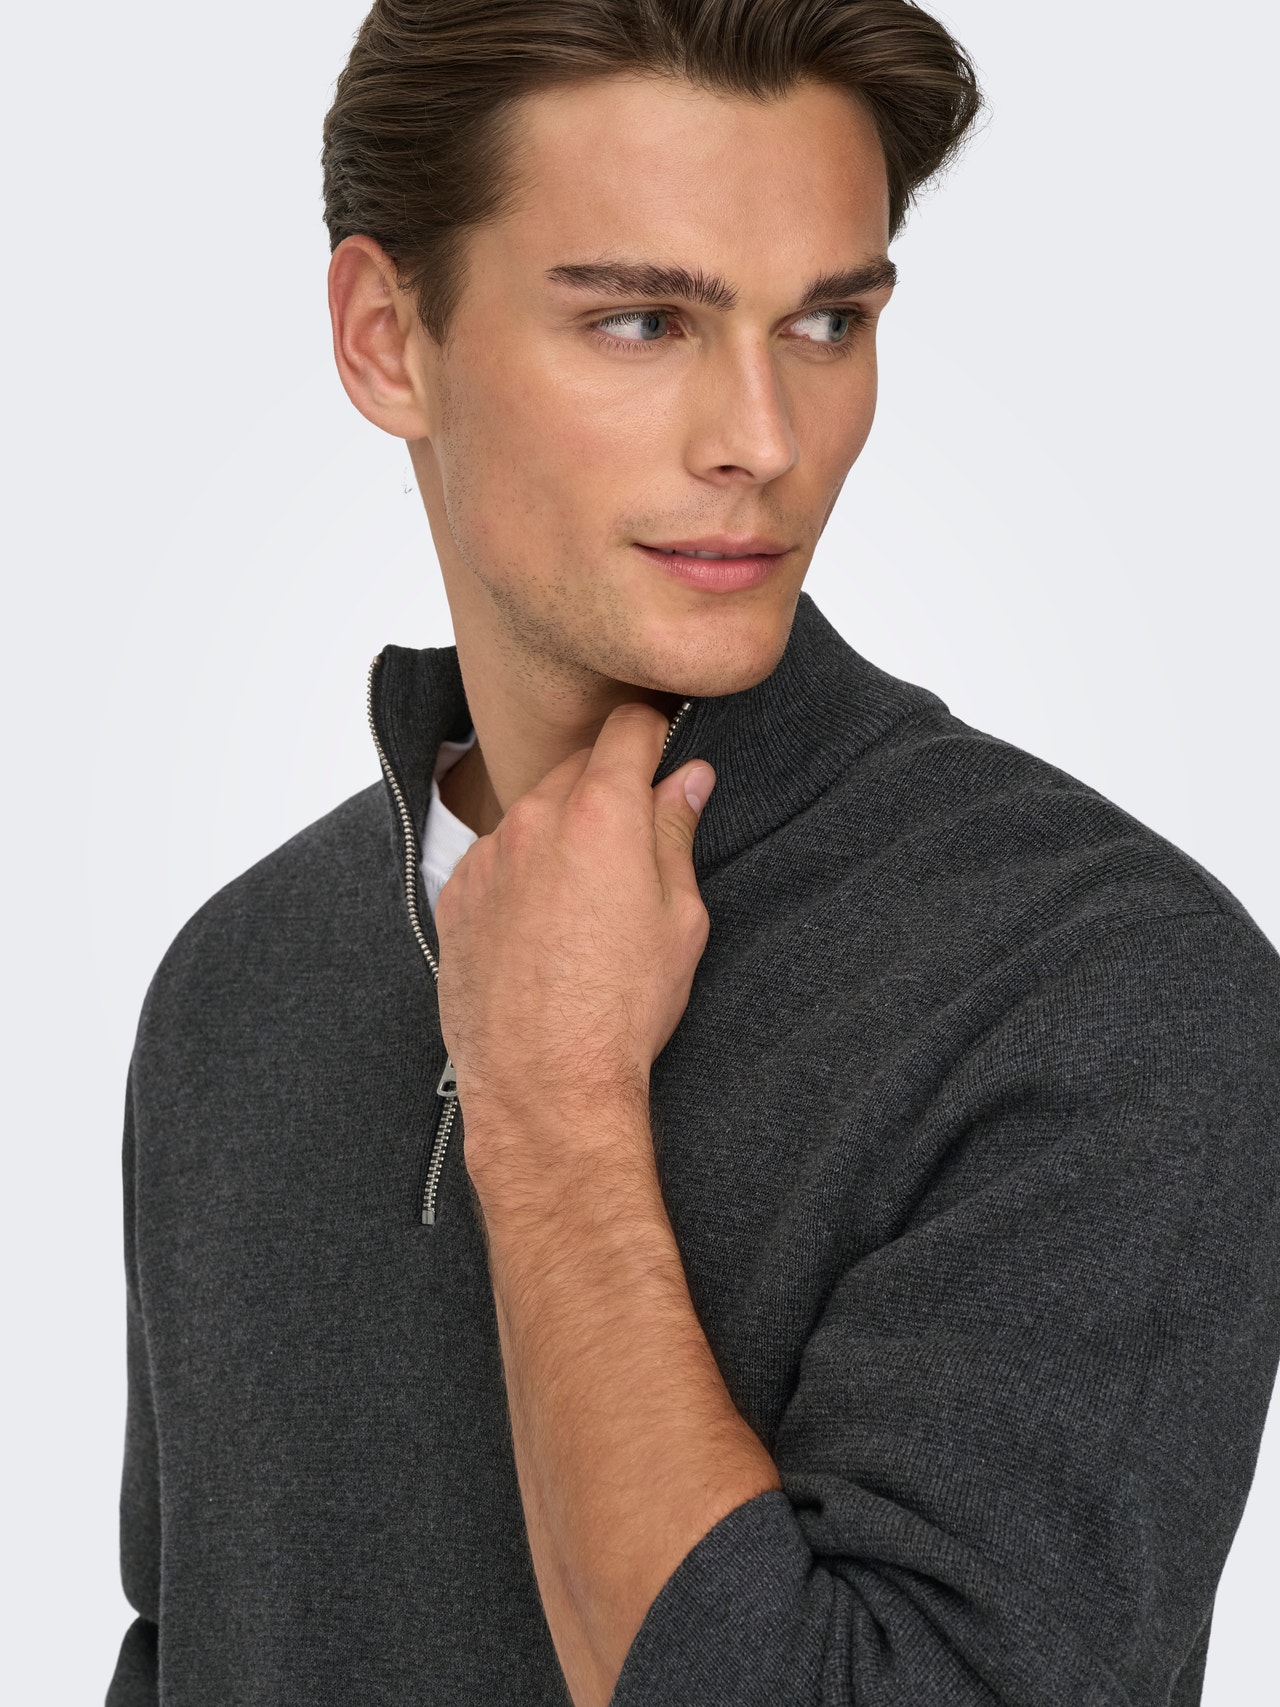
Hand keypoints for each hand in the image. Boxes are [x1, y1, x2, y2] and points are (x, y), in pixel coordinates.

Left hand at [434, 702, 714, 1182]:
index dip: (654, 730)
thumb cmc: (622, 1009)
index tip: (664, 745)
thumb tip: (687, 778)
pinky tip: (545, 924)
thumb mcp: (680, 919)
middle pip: (577, 765)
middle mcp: (535, 820)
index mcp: (602, 815)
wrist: (544, 1083)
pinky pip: (497, 857)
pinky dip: (522, 870)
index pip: (628, 726)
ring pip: (532, 813)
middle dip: (609, 784)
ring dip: (561, 830)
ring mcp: (487, 856)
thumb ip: (676, 833)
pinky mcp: (456, 895)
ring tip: (587, 897)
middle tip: (636, 836)